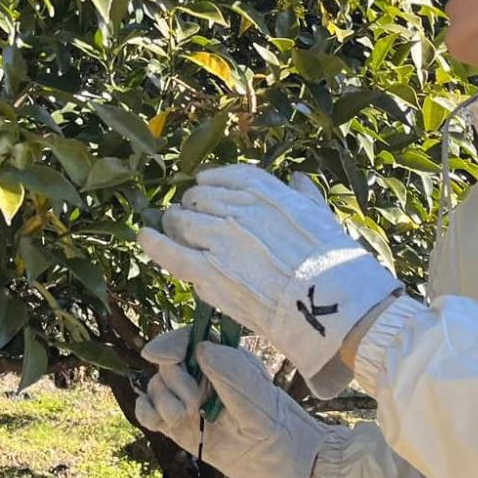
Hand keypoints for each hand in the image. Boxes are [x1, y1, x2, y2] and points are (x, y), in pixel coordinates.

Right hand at [134, 327, 325, 477]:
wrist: (279, 469)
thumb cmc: (277, 430)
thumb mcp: (260, 402)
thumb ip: (233, 375)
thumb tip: (201, 349)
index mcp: (225, 360)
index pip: (190, 338)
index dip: (171, 342)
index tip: (157, 355)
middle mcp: (203, 376)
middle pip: (168, 363)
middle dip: (174, 381)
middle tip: (194, 405)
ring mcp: (188, 400)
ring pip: (156, 386)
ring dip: (163, 401)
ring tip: (184, 418)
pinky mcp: (178, 426)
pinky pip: (149, 411)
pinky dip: (146, 413)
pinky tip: (160, 423)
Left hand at [138, 165, 399, 394]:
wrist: (328, 300)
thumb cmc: (332, 260)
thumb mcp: (321, 215)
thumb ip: (304, 194)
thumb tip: (298, 179)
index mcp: (263, 189)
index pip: (222, 177)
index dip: (210, 186)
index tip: (207, 194)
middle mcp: (234, 206)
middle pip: (197, 198)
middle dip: (193, 207)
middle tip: (192, 220)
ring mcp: (217, 237)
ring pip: (181, 221)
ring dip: (177, 225)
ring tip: (176, 232)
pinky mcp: (206, 270)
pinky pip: (169, 250)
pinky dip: (153, 241)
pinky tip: (144, 235)